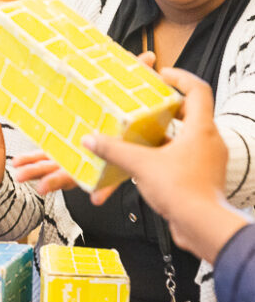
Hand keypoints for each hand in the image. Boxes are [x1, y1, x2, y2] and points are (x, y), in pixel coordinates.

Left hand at [11, 51, 157, 197]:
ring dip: (39, 172)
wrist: (123, 123)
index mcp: (115, 151)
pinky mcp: (65, 152)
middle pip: (78, 174)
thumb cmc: (131, 116)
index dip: (107, 187)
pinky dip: (34, 159)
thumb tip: (149, 57)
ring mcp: (78, 158)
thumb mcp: (137, 96)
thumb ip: (142, 79)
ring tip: (20, 174)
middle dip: (58, 180)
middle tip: (42, 186)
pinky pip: (48, 158)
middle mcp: (95, 160)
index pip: (113, 173)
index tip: (96, 198)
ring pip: (57, 169)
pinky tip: (19, 161)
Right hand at [83, 68, 247, 262]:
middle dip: (169, 108)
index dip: (181, 77)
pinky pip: (184, 159)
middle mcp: (209, 141)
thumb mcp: (140, 166)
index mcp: (201, 129)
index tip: (162, 75)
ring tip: (142, 136)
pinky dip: (167, 157)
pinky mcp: (203, 178)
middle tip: (148, 105)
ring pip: (187, 138)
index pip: (198, 90)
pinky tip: (147, 165)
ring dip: (166, 134)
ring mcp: (208, 160)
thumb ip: (114, 150)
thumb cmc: (183, 192)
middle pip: (192, 113)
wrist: (203, 226)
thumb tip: (91, 140)